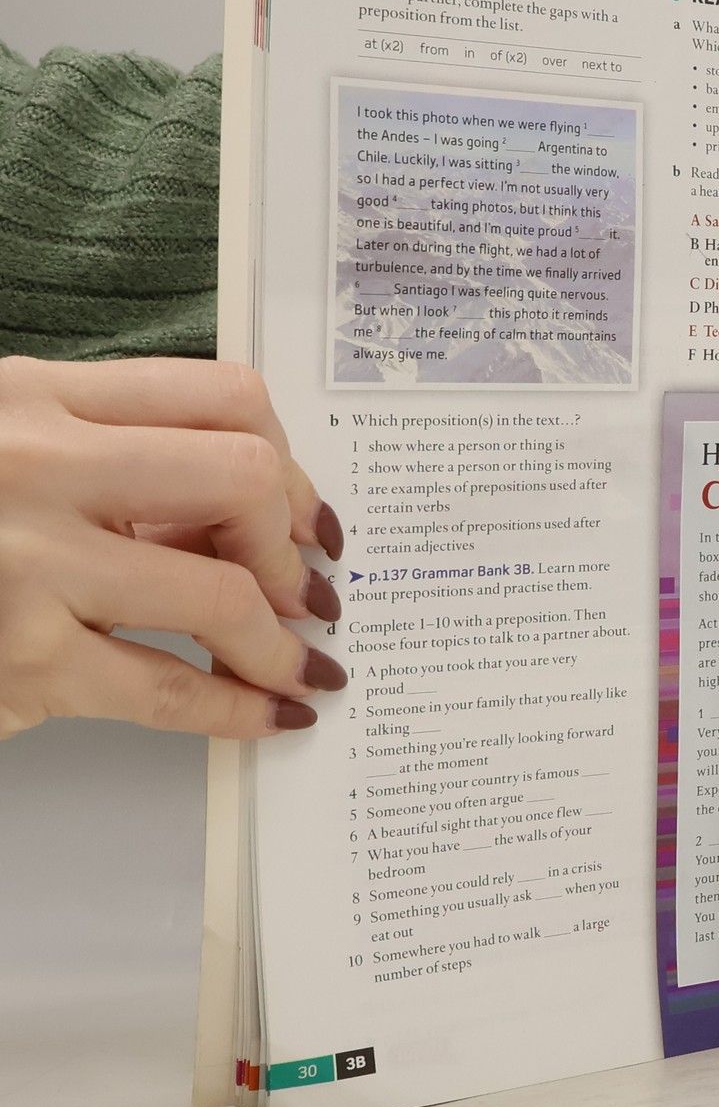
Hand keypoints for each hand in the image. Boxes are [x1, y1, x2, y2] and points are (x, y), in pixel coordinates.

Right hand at [0, 356, 344, 741]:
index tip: (303, 513)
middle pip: (243, 476)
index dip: (290, 462)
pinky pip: (170, 689)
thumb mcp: (16, 458)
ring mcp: (27, 563)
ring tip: (298, 660)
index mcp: (36, 397)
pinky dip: (241, 707)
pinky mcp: (23, 660)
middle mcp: (34, 464)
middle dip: (290, 541)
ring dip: (280, 640)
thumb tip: (254, 524)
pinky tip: (272, 712)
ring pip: (223, 592)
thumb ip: (118, 469)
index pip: (222, 395)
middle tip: (302, 586)